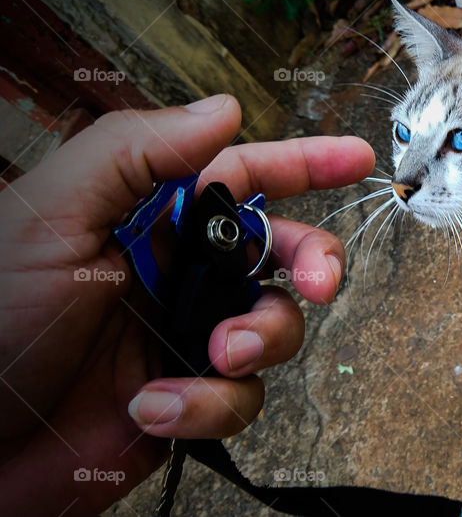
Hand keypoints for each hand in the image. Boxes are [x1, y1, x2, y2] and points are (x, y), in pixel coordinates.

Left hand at [0, 95, 373, 515]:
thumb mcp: (49, 217)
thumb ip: (135, 153)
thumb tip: (222, 111)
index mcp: (147, 218)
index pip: (240, 175)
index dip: (303, 163)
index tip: (355, 159)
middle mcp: (176, 272)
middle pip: (282, 251)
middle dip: (315, 263)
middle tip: (321, 284)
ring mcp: (187, 336)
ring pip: (276, 327)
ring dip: (258, 341)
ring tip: (213, 356)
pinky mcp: (190, 398)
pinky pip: (242, 398)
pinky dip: (209, 405)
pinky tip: (152, 407)